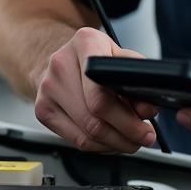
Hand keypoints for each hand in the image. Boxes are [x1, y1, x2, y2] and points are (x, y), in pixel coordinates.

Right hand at [32, 27, 158, 153]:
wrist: (55, 55)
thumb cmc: (91, 56)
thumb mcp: (118, 54)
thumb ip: (136, 78)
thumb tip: (148, 109)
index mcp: (85, 43)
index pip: (102, 91)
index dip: (126, 116)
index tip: (145, 124)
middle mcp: (61, 64)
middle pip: (95, 116)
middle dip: (126, 133)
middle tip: (144, 137)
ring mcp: (48, 89)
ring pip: (87, 133)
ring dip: (115, 144)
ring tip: (131, 141)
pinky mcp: (42, 110)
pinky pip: (76, 140)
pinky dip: (99, 146)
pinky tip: (111, 141)